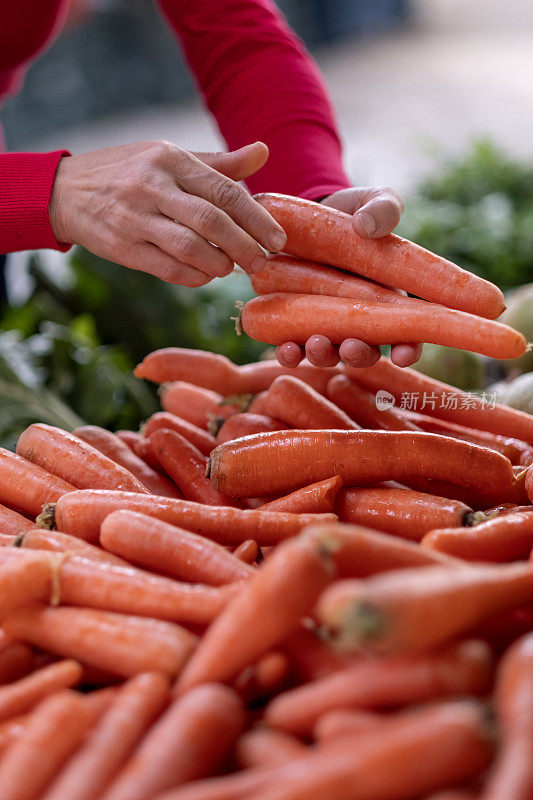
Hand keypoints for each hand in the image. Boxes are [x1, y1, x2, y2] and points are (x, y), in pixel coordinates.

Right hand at [49, 140, 286, 286]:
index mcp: (169, 159)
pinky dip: (194, 277)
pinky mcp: (122, 248)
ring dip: (219, 264)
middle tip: (262, 261)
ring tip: (231, 268)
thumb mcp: (169, 157)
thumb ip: (218, 163)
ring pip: (190, 248)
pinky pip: (168, 269)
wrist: (64, 192)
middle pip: (211, 222)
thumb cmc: (128, 172)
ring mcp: (134, 218)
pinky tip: (205, 274)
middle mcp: (151, 186)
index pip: (224, 190)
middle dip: (244, 246)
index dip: (256, 218)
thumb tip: (263, 152)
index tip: (278, 239)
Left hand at [275, 186, 421, 368]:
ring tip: (315, 344)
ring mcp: (325, 324)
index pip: (408, 335)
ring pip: (328, 354)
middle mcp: (359, 319)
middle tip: (351, 347)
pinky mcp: (293, 321)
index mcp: (390, 298)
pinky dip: (289, 353)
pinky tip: (283, 348)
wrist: (307, 213)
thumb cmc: (354, 211)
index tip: (403, 355)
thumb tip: (366, 225)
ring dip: (323, 356)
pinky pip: (292, 346)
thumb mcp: (374, 200)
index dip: (408, 350)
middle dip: (359, 355)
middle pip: (365, 352)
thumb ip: (383, 208)